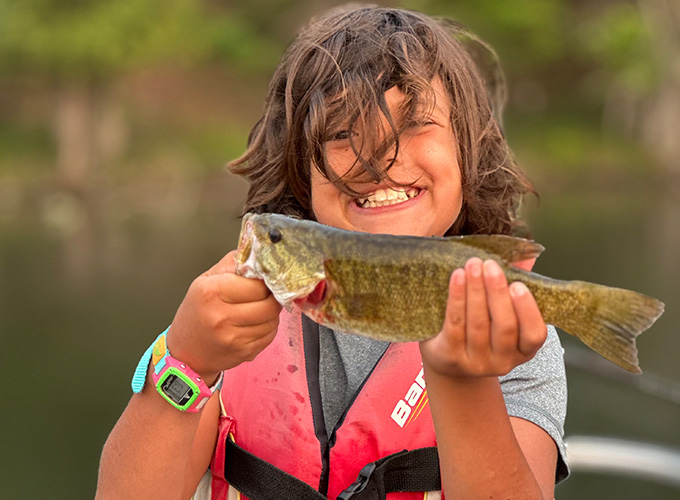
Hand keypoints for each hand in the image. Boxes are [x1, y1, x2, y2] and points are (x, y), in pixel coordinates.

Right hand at [165, 250, 281, 383]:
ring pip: (273, 320)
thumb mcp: (205, 280)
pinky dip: (268, 327)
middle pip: (269, 304)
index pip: (257, 284)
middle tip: (265, 294)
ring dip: (271, 313)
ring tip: (258, 308)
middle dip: (272, 297)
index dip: (265, 281)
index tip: (263, 280)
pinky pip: (270, 335)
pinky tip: (254, 324)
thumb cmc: (196, 312)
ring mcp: (234, 338)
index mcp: (211, 292)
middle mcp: (222, 316)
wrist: (185, 352)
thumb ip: (232, 264)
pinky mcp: (244, 353)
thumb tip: (258, 255)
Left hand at [419, 257, 546, 377]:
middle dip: (497, 292)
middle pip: (504, 326)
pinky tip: (457, 278)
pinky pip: (455, 324)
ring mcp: (477, 362)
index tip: (517, 284)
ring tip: (472, 265)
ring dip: (475, 290)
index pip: (534, 334)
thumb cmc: (479, 330)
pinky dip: (457, 298)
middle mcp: (503, 361)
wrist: (447, 360)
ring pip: (478, 324)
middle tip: (490, 265)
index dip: (527, 310)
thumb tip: (526, 255)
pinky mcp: (451, 357)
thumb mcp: (500, 313)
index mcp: (523, 350)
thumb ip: (513, 287)